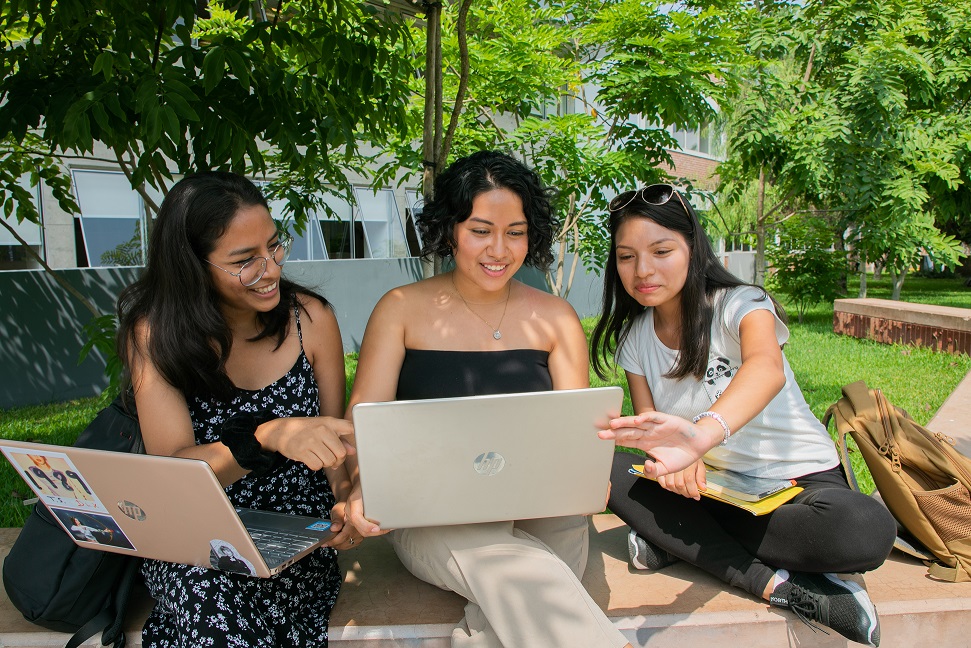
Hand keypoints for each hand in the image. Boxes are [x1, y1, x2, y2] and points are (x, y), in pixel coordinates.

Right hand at [263, 416, 355, 470]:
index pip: (350, 428)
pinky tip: (311, 458)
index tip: (359, 443)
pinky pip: (317, 466)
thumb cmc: (308, 430)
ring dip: (326, 463)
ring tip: (320, 457)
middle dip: (338, 460)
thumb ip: (341, 439)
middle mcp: (321, 430)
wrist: (282, 430)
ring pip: (329, 461)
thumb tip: (353, 451)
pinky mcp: (302, 451)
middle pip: (341, 453)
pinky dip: (316, 465)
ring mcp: (311, 441)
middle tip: (332, 458)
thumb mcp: (325, 429)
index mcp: (329, 422)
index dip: (358, 436)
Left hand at [325, 501, 362, 550]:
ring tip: (332, 542)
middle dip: (336, 544)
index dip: (333, 541)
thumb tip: (334, 529)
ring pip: (350, 544)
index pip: (344, 536)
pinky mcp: (361, 536)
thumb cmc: (344, 506)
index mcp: (354, 522)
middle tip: (327, 543)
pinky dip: (345, 545)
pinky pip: (353, 544)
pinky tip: (340, 543)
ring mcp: (361, 533)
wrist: (351, 505)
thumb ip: (336, 519)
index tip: (325, 543)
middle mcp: (359, 529)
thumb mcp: (337, 509)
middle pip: (347, 542)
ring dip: (340, 545)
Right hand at [346, 481, 389, 536]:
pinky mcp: (355, 519)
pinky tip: (383, 527)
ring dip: (376, 532)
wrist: (360, 483)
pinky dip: (373, 529)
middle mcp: (350, 510)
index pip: (356, 518)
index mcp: (353, 501)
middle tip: (388, 528)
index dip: (366, 526)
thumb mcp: (371, 486)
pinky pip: (363, 528)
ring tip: (388, 527)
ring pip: (362, 530)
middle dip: (375, 532)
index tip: (377, 528)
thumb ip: (377, 493)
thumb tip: (389, 498)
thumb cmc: (367, 483)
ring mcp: (351, 516)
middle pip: (360, 528)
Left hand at [598, 410, 721, 477]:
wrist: (699, 445)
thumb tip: (646, 467)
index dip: (615, 441)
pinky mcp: (667, 421)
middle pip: (628, 432)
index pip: (627, 441)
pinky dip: (645, 418)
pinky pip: (654, 418)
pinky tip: (636, 420)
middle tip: (600, 433)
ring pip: (637, 424)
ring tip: (613, 424)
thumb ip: (655, 471)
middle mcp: (648, 434)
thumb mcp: (666, 469)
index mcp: (645, 444)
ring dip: (625, 423)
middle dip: (614, 433)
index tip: (602, 442)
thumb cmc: (682, 456)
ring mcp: (656, 427)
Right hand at [658, 460, 706, 499]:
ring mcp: (668, 467)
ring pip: (671, 485)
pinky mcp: (661, 470)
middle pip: (680, 484)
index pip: (689, 480)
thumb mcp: (700, 465)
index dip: (693, 491)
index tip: (697, 496)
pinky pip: (662, 483)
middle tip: (691, 495)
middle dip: (686, 493)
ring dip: (678, 491)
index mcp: (687, 463)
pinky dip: (668, 487)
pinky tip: (674, 487)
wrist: (680, 448)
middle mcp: (677, 465)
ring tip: (683, 491)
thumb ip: (701, 477)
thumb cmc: (690, 458)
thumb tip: (703, 488)